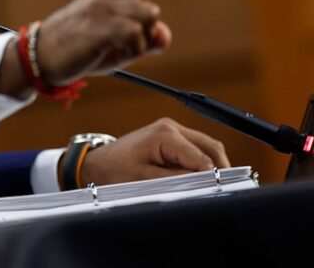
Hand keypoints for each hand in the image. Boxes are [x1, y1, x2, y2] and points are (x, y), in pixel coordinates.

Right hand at [37, 0, 214, 84]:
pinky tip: (109, 51)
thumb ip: (148, 40)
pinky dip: (130, 51)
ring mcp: (106, 5)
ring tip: (117, 48)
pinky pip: (135, 37)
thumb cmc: (86, 46)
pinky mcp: (100, 25)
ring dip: (142, 41)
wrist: (45, 55)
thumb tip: (163, 35)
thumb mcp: (122, 45)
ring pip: (151, 18)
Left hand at [78, 118, 230, 185]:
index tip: (220, 192)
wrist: (97, 163)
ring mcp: (172, 129)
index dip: (213, 176)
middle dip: (220, 169)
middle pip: (211, 148)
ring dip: (212, 165)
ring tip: (211, 186)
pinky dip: (202, 161)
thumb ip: (176, 180)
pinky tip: (198, 178)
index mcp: (165, 135)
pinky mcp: (171, 135)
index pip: (202, 158)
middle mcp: (171, 127)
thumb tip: (204, 181)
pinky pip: (196, 147)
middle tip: (222, 191)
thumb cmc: (115, 170)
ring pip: (207, 146)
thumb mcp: (145, 180)